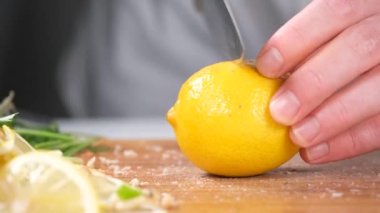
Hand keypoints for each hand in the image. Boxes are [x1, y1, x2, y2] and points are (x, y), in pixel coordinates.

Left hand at [256, 0, 379, 163]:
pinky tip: (317, 151)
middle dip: (314, 82)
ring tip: (299, 136)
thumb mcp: (333, 32)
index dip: (298, 38)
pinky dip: (350, 141)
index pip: (337, 10)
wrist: (378, 56)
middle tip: (280, 111)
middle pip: (360, 48)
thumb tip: (264, 77)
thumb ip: (309, 46)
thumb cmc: (344, 45)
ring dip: (333, 118)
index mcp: (368, 4)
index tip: (267, 66)